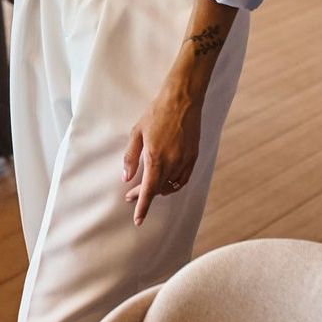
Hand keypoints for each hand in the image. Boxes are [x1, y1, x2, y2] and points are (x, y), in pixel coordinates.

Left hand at [122, 87, 201, 224]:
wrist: (182, 101)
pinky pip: (183, 179)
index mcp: (156, 157)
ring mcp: (186, 161)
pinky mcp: (194, 157)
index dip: (143, 206)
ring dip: (160, 190)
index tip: (138, 220)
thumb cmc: (155, 113)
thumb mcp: (136, 132)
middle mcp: (173, 163)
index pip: (149, 190)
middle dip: (145, 195)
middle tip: (132, 194)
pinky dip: (174, 184)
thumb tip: (126, 178)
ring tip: (147, 188)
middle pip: (159, 189)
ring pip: (172, 186)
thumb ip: (131, 157)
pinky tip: (166, 182)